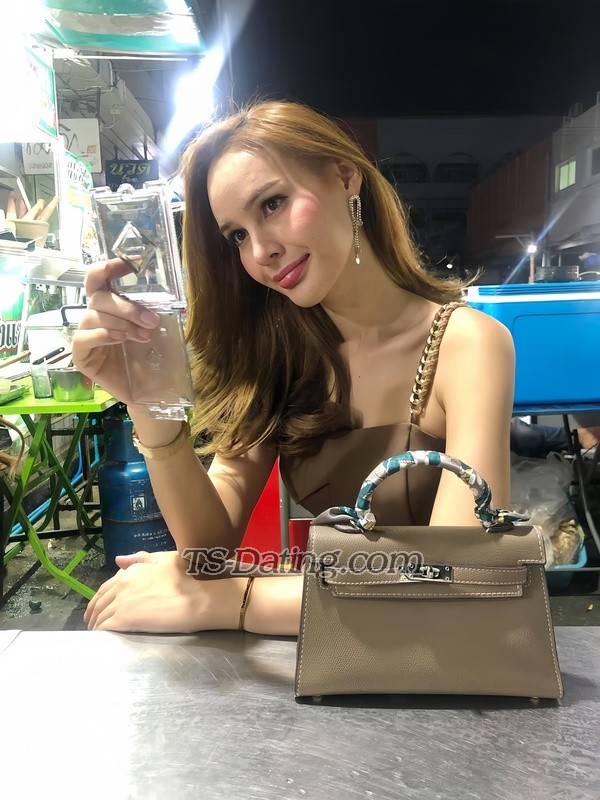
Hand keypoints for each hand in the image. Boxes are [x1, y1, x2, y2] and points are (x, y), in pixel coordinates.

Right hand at [71, 258, 159, 403]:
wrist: (148, 391)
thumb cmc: (149, 359)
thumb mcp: (154, 332)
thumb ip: (152, 314)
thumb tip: (172, 301)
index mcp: (109, 307)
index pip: (99, 279)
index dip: (108, 267)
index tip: (130, 263)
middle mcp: (94, 317)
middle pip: (99, 298)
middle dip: (126, 307)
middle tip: (150, 321)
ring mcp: (85, 336)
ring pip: (93, 316)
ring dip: (122, 323)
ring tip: (143, 336)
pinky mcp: (81, 356)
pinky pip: (82, 338)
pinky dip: (101, 335)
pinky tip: (119, 340)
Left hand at [84, 550, 243, 632]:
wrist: (196, 599)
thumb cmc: (186, 578)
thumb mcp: (165, 559)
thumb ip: (140, 559)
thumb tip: (118, 560)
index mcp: (131, 571)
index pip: (106, 586)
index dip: (99, 597)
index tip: (97, 606)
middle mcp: (122, 584)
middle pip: (99, 601)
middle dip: (93, 612)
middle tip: (92, 621)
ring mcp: (122, 602)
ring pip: (100, 615)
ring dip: (95, 623)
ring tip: (96, 632)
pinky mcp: (125, 619)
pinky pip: (106, 626)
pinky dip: (100, 632)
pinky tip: (101, 637)